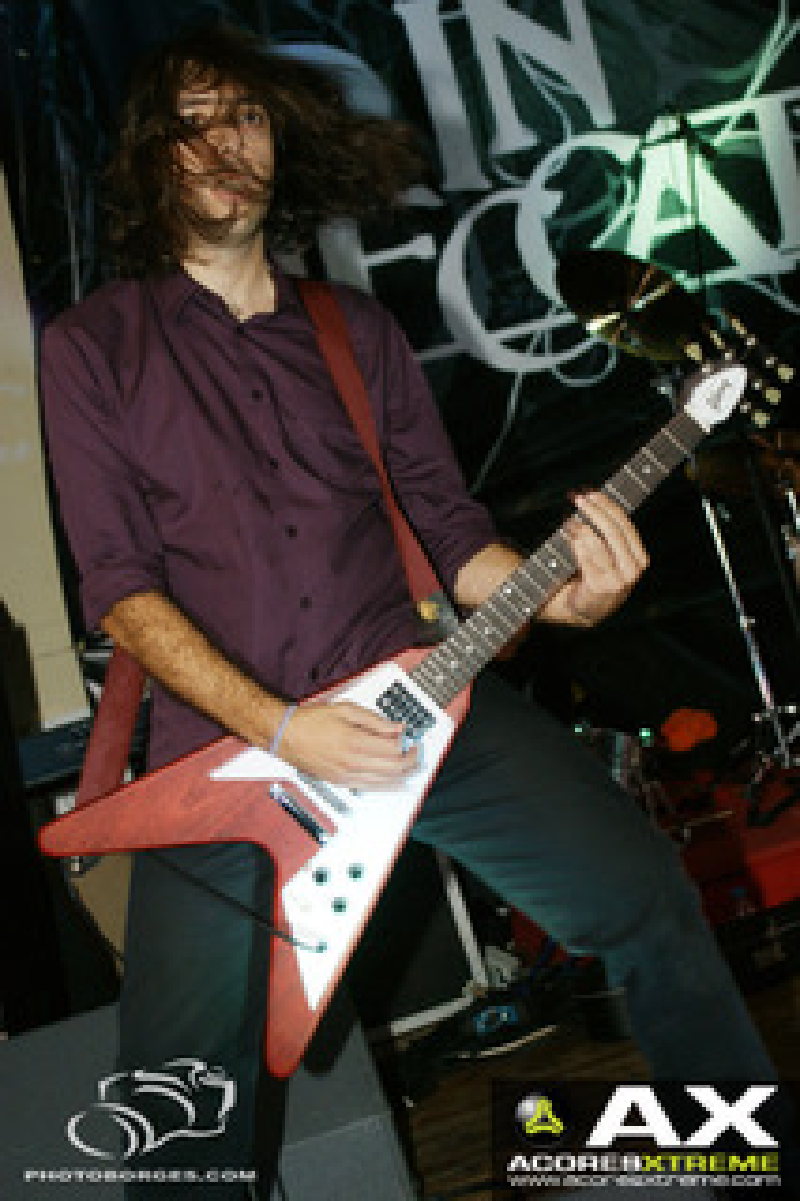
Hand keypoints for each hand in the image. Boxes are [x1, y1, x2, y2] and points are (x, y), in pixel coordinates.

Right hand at [279, 701, 418, 789]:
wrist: (286, 736)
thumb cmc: (312, 721)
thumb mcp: (345, 710)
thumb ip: (374, 720)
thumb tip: (397, 727)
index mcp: (355, 741)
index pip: (394, 749)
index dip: (408, 745)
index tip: (412, 739)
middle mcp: (353, 762)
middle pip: (393, 768)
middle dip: (410, 761)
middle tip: (416, 752)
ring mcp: (347, 775)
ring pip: (385, 781)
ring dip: (402, 774)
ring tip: (410, 765)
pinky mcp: (341, 782)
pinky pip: (370, 788)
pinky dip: (387, 785)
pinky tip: (395, 782)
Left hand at [539, 491, 647, 627]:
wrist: (587, 609)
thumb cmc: (598, 576)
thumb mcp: (613, 557)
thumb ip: (610, 534)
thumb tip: (593, 498)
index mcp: (640, 558)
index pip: (626, 525)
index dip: (608, 506)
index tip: (593, 493)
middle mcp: (633, 569)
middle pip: (613, 531)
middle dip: (595, 511)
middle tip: (579, 498)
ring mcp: (618, 580)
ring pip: (598, 542)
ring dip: (580, 526)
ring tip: (569, 518)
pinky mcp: (600, 586)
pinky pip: (585, 557)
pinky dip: (575, 542)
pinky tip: (568, 533)